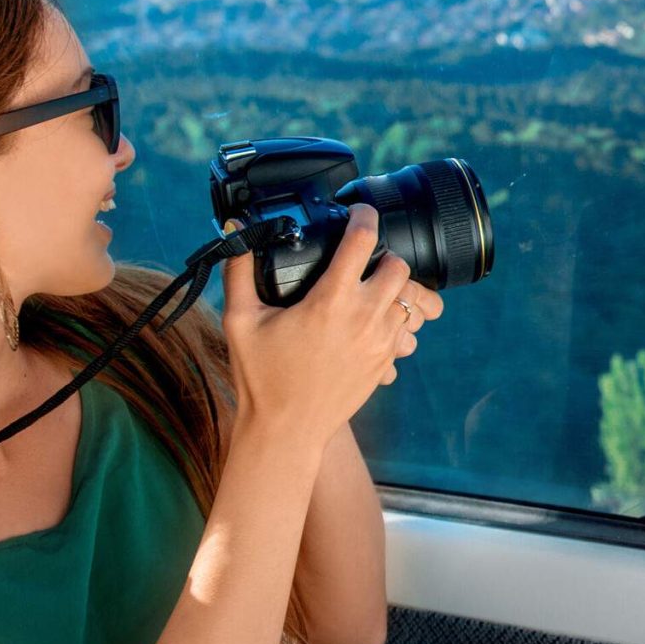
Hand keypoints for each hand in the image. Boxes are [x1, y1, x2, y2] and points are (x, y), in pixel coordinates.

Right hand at [219, 207, 441, 450]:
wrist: (286, 431)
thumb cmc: (260, 378)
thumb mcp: (240, 322)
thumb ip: (239, 272)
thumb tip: (233, 231)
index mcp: (330, 300)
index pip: (362, 240)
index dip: (364, 216)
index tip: (358, 212)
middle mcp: (363, 318)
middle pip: (399, 267)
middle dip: (384, 256)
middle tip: (363, 260)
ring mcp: (380, 343)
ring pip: (411, 300)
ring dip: (395, 289)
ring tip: (371, 290)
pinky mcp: (386, 363)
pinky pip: (408, 332)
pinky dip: (397, 322)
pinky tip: (373, 323)